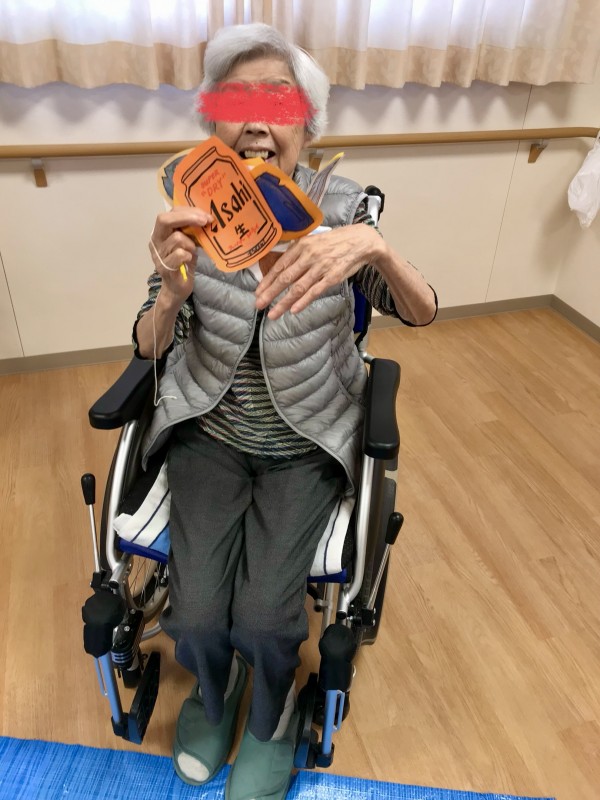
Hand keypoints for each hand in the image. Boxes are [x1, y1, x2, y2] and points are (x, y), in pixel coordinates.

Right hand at [149, 207, 212, 301]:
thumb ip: (192, 230)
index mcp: (161, 231)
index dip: (188, 211)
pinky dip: (188, 255)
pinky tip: (189, 260)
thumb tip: (207, 217)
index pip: (171, 213)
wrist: (178, 287)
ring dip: (191, 244)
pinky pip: (179, 254)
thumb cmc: (184, 262)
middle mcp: (155, 240)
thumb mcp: (189, 242)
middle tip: (205, 221)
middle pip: (164, 220)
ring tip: (193, 251)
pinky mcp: (164, 267)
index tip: (206, 215)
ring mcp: (158, 254)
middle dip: (187, 218)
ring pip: (176, 238)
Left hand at [255, 224, 383, 319]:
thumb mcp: (313, 241)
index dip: (267, 280)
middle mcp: (309, 255)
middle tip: (258, 305)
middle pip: (285, 278)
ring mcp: (321, 267)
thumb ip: (297, 253)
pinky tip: (293, 310)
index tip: (258, 292)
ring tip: (273, 314)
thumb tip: (280, 268)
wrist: (360, 241)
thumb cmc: (334, 242)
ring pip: (298, 288)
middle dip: (270, 293)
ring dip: (283, 302)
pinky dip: (303, 301)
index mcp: (301, 245)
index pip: (280, 266)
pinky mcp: (332, 277)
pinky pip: (314, 291)